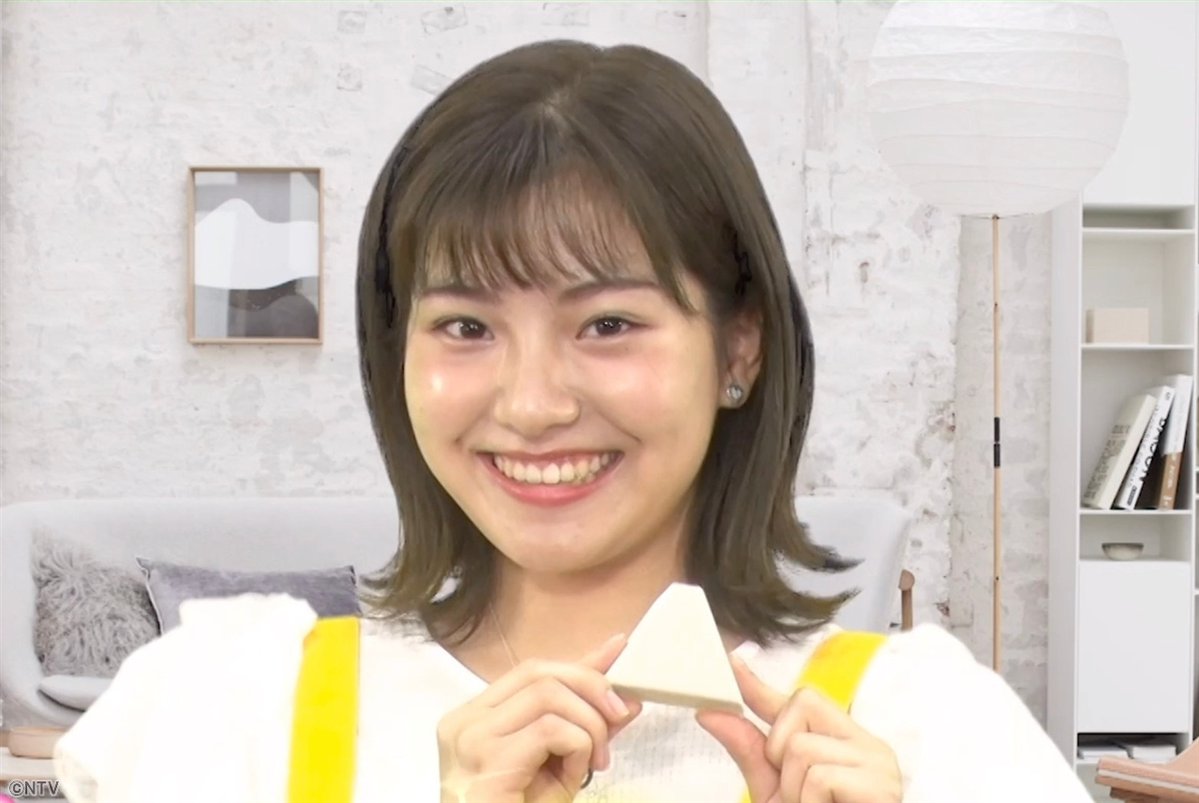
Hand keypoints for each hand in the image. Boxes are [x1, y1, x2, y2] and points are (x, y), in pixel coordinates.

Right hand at [437, 633, 642, 802]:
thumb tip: (625, 698)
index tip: (618, 650)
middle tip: (620, 716)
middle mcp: (464, 721)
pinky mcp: (487, 761)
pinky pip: (550, 729)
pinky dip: (577, 746)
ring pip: (547, 694)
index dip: (578, 662)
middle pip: (538, 672)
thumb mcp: (558, 763)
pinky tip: (575, 774)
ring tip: (595, 761)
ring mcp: (470, 739)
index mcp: (475, 717)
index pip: (530, 671)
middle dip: (591, 686)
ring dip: (587, 723)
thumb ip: (583, 726)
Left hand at [696, 654, 902, 802]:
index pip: (799, 700)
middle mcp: (864, 742)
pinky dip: (810, 802)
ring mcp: (876, 761)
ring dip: (794, 789)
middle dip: (781, 753)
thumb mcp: (775, 792)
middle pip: (799, 706)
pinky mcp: (880, 784)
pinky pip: (819, 776)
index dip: (760, 682)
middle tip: (802, 795)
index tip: (731, 661)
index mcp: (841, 741)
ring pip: (802, 746)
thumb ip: (749, 751)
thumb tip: (710, 712)